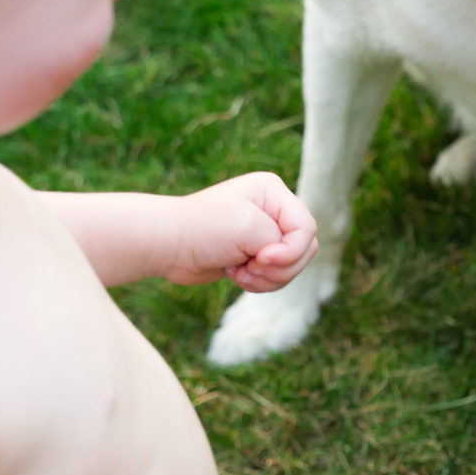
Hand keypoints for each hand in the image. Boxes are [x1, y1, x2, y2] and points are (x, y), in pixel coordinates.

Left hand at [162, 173, 318, 291]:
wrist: (169, 245)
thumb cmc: (205, 229)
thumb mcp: (250, 228)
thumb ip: (285, 242)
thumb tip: (291, 258)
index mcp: (274, 192)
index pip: (307, 228)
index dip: (291, 250)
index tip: (260, 257)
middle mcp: (273, 210)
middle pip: (305, 249)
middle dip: (280, 267)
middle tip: (251, 266)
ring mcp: (264, 233)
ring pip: (291, 266)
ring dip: (268, 277)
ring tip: (241, 272)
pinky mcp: (255, 254)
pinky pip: (275, 276)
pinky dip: (259, 282)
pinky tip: (235, 274)